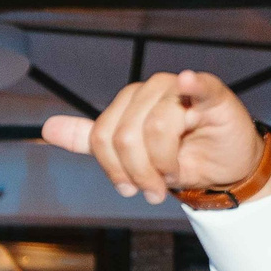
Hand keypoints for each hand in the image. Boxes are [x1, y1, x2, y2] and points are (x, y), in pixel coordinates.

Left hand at [42, 70, 270, 205]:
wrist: (223, 171)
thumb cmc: (178, 159)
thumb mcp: (129, 155)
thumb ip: (90, 140)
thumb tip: (47, 128)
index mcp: (129, 103)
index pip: (102, 136)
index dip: (113, 169)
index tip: (130, 188)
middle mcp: (151, 91)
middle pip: (125, 135)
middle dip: (138, 172)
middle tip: (154, 188)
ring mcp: (182, 90)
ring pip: (156, 127)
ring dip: (164, 163)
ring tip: (173, 175)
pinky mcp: (214, 95)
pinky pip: (199, 85)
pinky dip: (192, 84)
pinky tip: (188, 82)